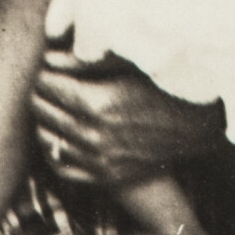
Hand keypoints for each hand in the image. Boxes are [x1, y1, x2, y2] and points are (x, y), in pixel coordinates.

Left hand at [31, 51, 224, 186]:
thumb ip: (84, 59)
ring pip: (47, 138)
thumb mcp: (125, 64)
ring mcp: (99, 160)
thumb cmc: (160, 86)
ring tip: (51, 106)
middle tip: (46, 84)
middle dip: (40, 93)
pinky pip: (61, 166)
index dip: (45, 73)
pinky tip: (58, 134)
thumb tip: (49, 57)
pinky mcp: (105, 177)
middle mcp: (95, 135)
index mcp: (98, 103)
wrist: (194, 125)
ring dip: (44, 119)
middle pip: (43, 110)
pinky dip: (53, 149)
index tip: (49, 67)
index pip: (47, 85)